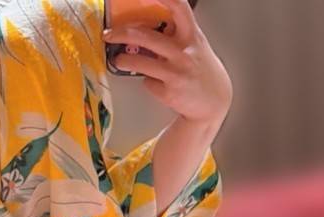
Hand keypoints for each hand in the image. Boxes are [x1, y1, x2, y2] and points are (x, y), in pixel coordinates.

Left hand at [103, 0, 232, 127]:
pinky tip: (154, 82)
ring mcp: (176, 71)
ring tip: (118, 59)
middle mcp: (183, 51)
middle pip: (145, 36)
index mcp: (191, 34)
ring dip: (123, 60)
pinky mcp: (169, 91)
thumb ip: (174, 34)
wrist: (214, 101)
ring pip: (140, 62)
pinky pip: (148, 82)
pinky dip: (147, 81)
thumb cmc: (200, 69)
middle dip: (121, 33)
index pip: (178, 6)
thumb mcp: (194, 45)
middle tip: (109, 34)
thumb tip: (147, 27)